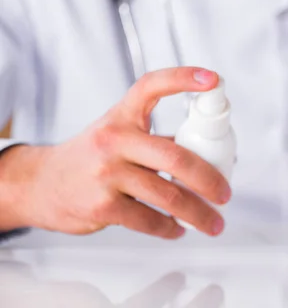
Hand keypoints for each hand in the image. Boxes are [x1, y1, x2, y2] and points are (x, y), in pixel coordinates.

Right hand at [0, 67, 229, 237]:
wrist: (43, 184)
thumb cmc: (91, 156)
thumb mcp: (118, 134)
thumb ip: (157, 140)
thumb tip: (207, 153)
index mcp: (123, 116)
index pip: (152, 86)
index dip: (183, 78)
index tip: (212, 79)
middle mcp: (114, 140)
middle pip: (176, 158)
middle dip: (209, 180)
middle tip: (225, 193)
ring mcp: (106, 174)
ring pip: (168, 196)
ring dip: (197, 214)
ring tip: (212, 222)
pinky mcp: (102, 206)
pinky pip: (149, 220)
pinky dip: (170, 228)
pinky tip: (177, 229)